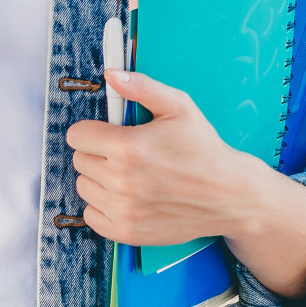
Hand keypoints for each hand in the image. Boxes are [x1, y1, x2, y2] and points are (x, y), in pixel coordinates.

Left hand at [64, 69, 267, 247]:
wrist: (228, 194)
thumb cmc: (204, 149)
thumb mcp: (179, 106)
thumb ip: (141, 87)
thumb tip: (110, 74)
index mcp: (129, 148)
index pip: (77, 136)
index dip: (93, 129)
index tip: (108, 132)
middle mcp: (121, 182)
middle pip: (80, 160)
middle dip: (98, 151)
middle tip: (126, 152)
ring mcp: (123, 210)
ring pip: (84, 186)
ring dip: (99, 178)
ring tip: (129, 173)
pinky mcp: (127, 232)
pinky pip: (91, 215)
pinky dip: (103, 205)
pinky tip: (126, 195)